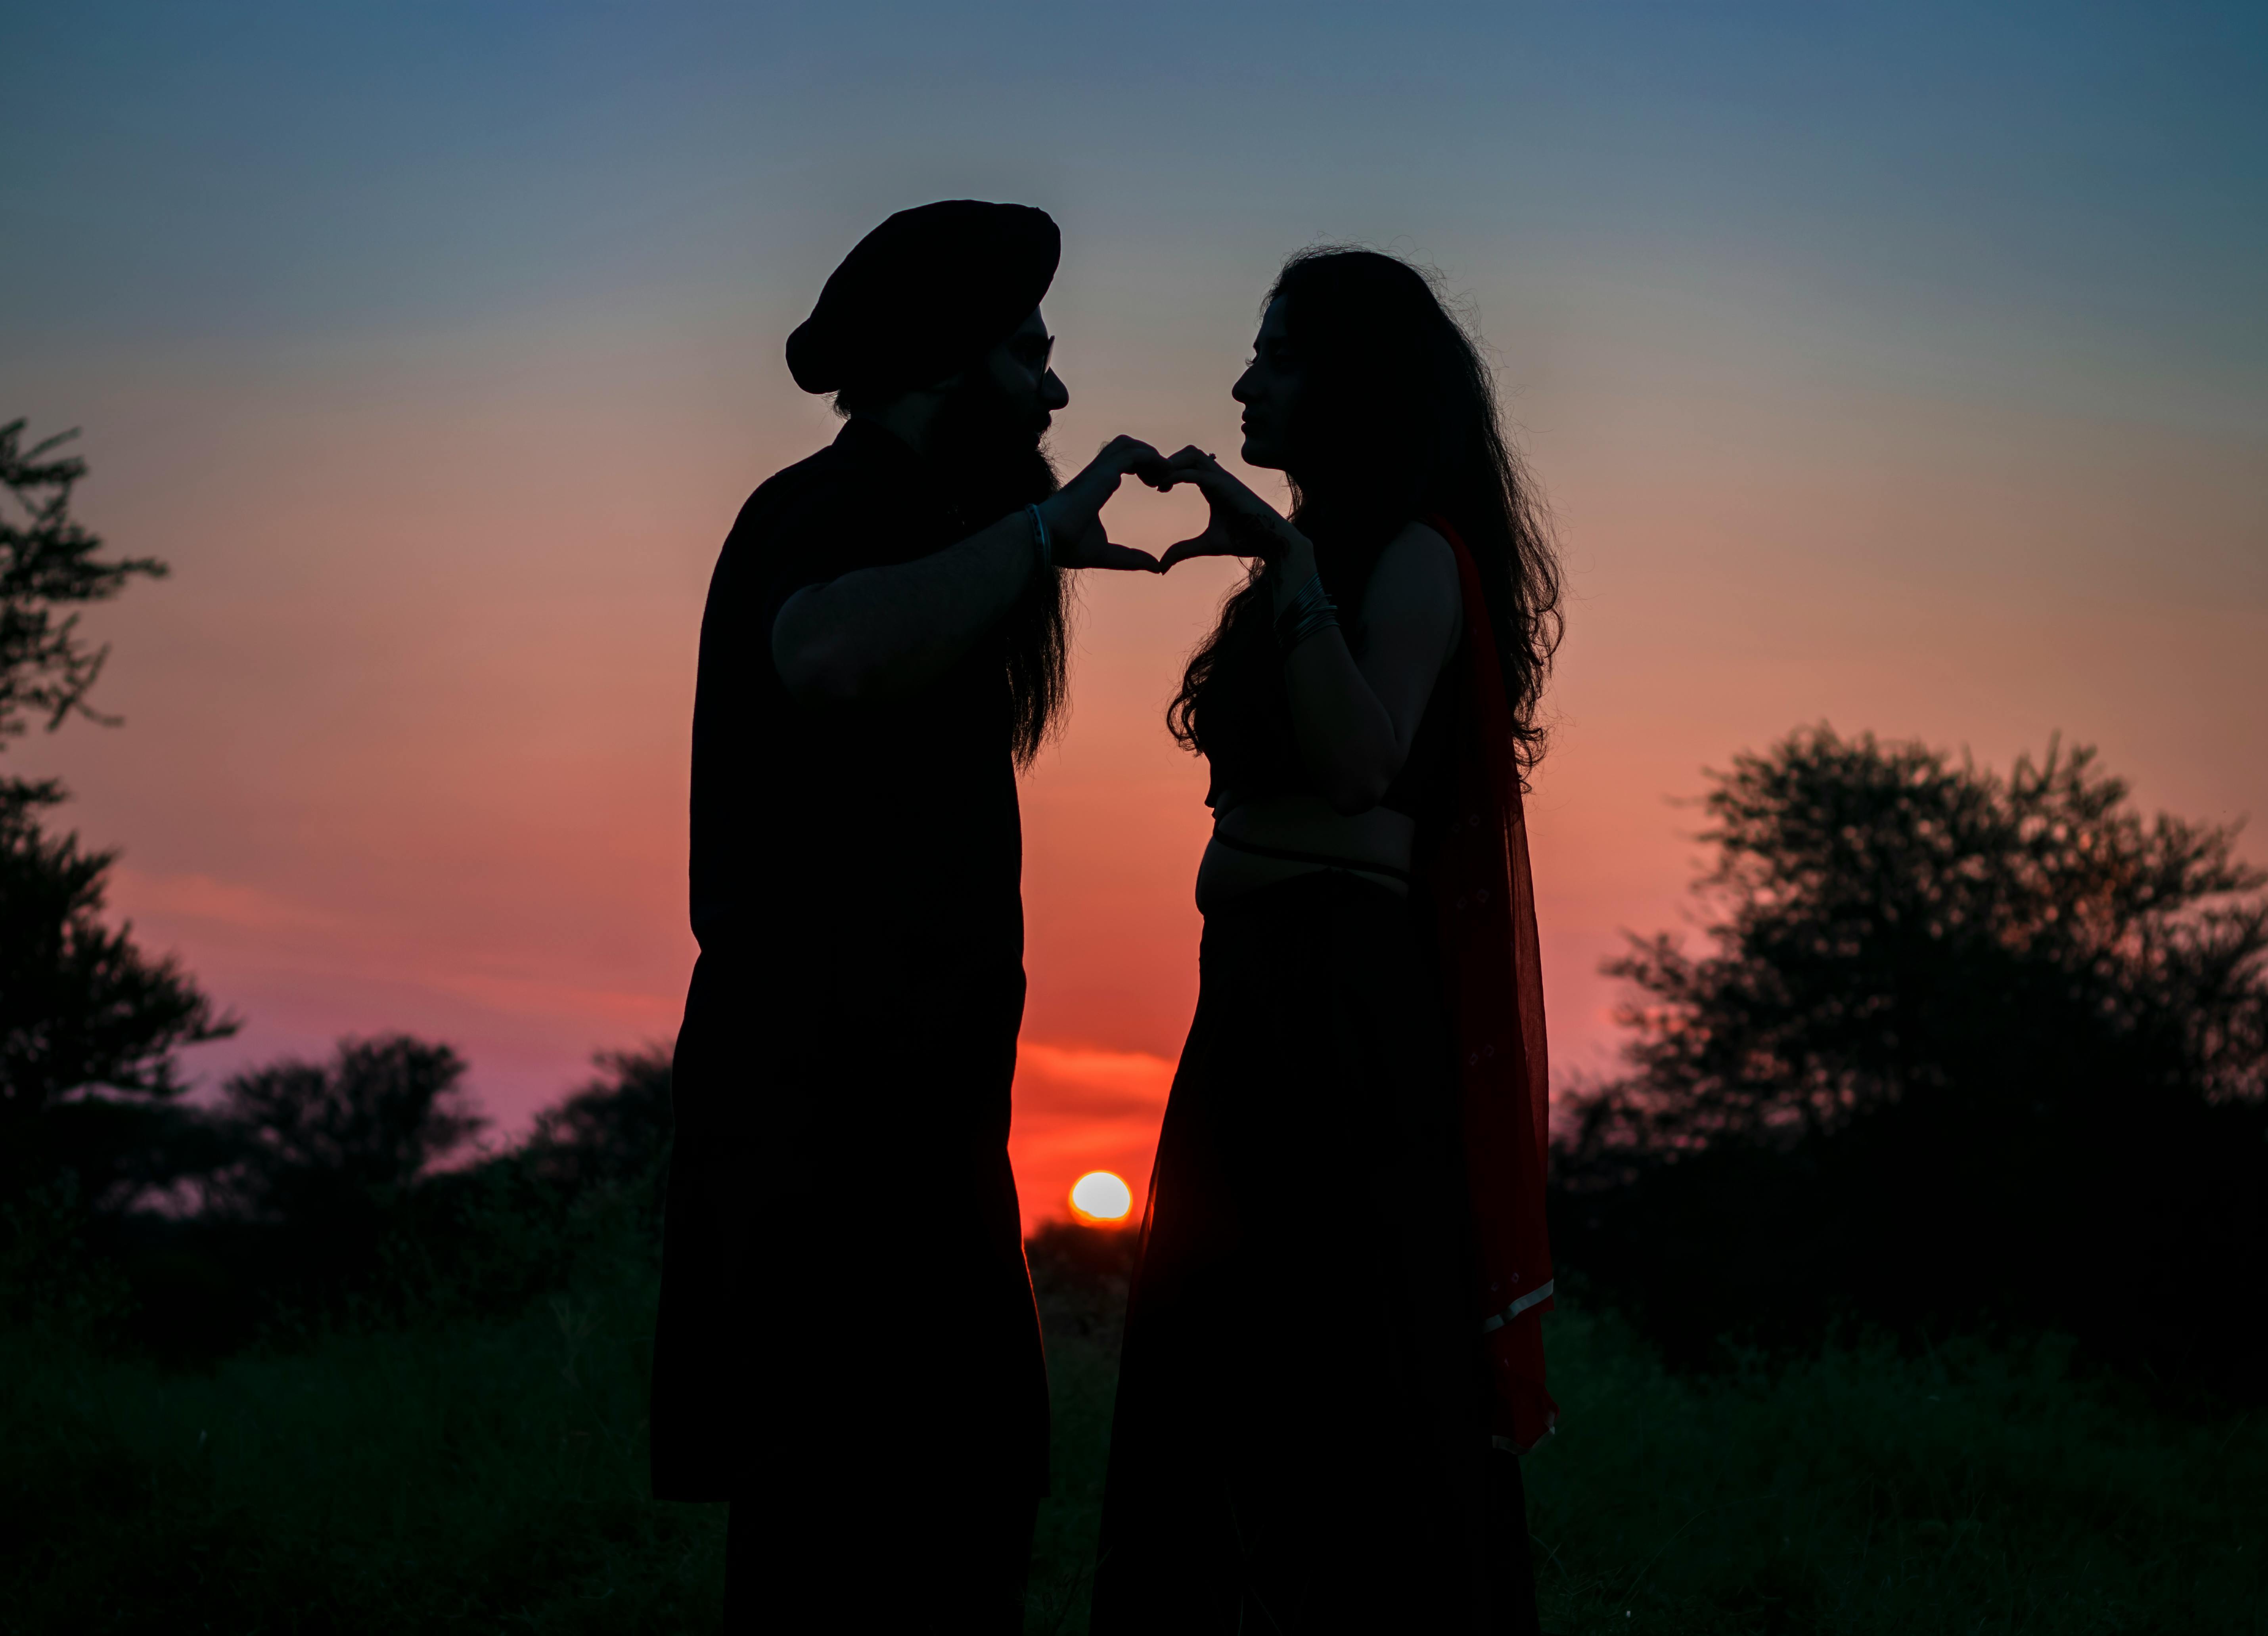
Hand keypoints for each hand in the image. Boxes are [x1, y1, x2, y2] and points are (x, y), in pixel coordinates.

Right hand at [1036, 436, 1170, 572]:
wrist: (1045, 539)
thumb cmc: (1067, 546)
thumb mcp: (1108, 554)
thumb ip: (1131, 558)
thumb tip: (1155, 567)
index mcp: (1096, 485)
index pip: (1121, 462)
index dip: (1143, 467)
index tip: (1157, 487)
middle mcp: (1097, 474)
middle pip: (1126, 446)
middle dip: (1149, 456)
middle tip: (1163, 480)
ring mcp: (1098, 471)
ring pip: (1129, 445)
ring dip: (1151, 455)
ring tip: (1165, 474)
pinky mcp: (1102, 474)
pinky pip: (1132, 455)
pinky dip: (1151, 459)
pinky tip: (1164, 473)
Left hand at [1153, 448, 1306, 571]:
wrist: (1272, 541)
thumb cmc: (1245, 540)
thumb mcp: (1206, 545)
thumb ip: (1183, 551)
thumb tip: (1161, 567)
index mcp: (1214, 485)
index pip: (1189, 463)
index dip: (1170, 469)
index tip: (1157, 487)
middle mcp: (1219, 477)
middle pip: (1189, 452)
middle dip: (1168, 460)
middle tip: (1153, 481)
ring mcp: (1224, 479)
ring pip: (1193, 454)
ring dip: (1172, 463)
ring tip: (1159, 482)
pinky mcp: (1228, 487)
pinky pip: (1199, 473)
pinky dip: (1179, 475)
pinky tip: (1166, 486)